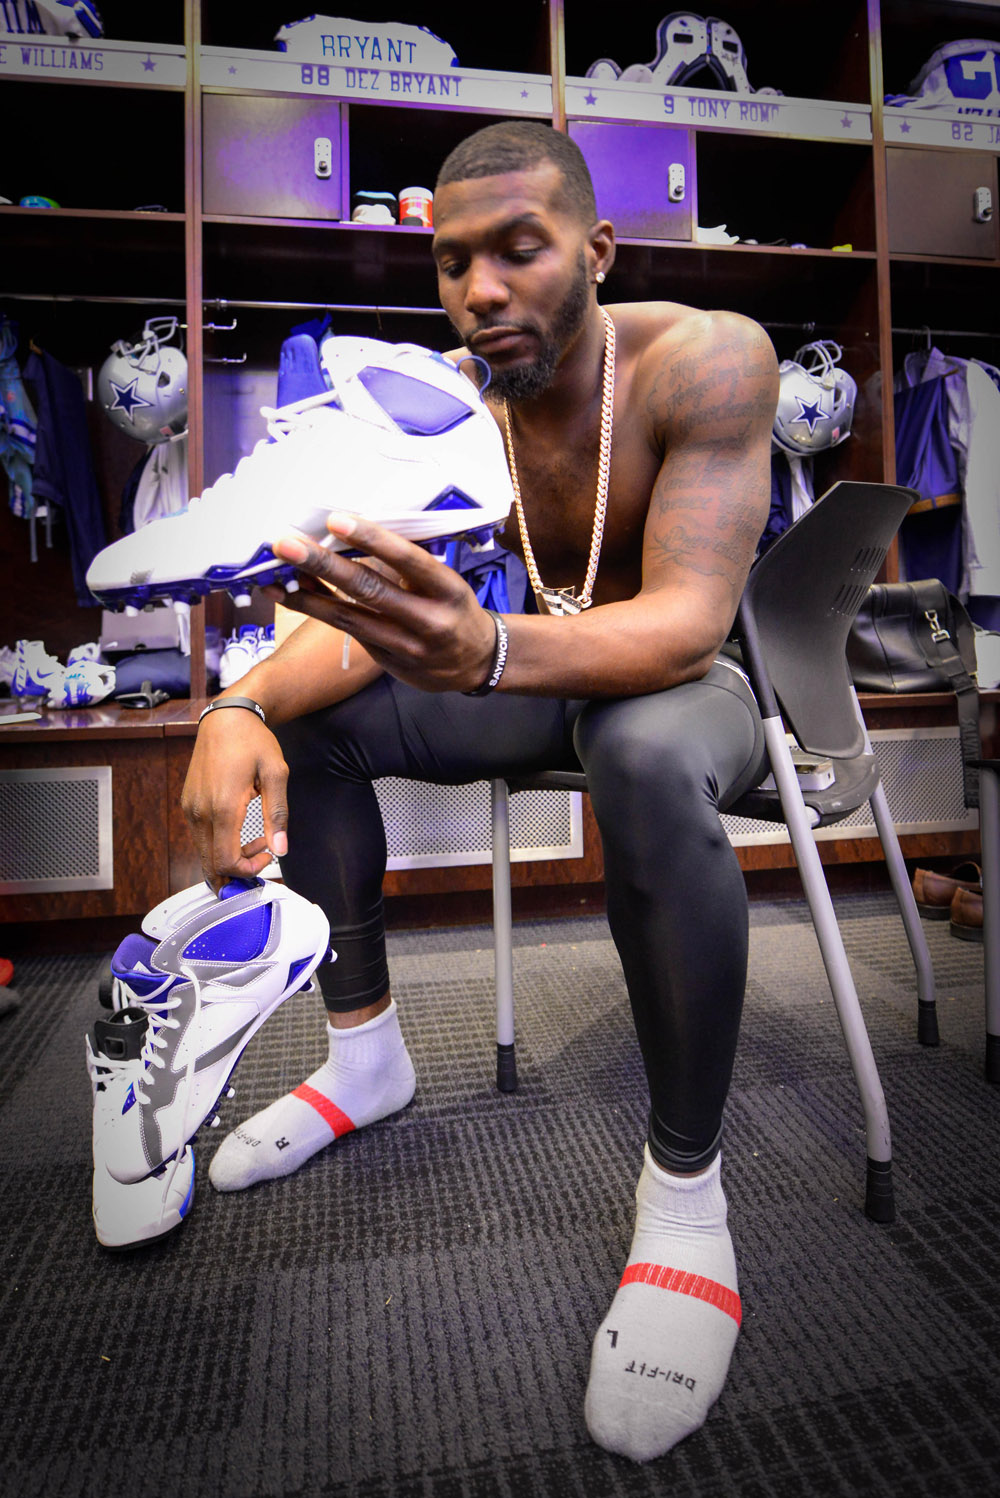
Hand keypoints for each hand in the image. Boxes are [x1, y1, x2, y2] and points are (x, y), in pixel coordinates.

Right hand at [181, 709, 288, 890]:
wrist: (226, 719)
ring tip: (255, 838)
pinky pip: (200, 838)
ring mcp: (191, 809)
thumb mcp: (276, 774)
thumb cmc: (253, 742)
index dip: (248, 870)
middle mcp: (200, 812)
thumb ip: (277, 814)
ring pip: (204, 853)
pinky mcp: (188, 804)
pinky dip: (218, 845)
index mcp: (223, 807)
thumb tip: (281, 849)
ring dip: (228, 857)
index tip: (267, 856)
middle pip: (210, 865)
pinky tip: (238, 829)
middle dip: (237, 871)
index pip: (226, 861)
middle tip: (261, 856)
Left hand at [261, 513, 498, 692]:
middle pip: (369, 589)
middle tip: (286, 545)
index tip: (336, 520)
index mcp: (448, 590)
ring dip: (307, 595)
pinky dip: (318, 612)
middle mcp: (428, 620)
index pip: (408, 560)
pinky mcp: (387, 662)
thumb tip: (354, 533)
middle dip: (323, 565)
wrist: (477, 662)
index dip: (372, 539)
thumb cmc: (453, 607)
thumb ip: (406, 564)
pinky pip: (347, 632)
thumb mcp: (444, 582)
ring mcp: (406, 646)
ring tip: (273, 577)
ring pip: (349, 618)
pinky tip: (290, 596)